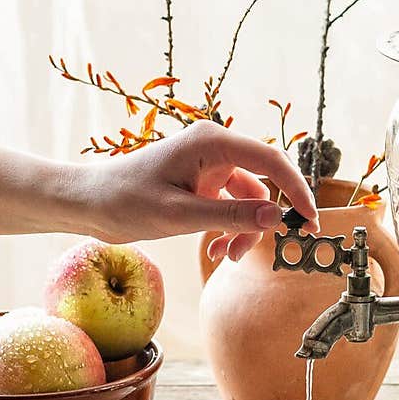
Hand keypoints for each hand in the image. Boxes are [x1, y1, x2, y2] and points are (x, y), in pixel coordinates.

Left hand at [80, 121, 319, 262]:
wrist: (88, 203)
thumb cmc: (124, 201)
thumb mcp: (180, 215)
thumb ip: (231, 215)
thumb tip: (277, 217)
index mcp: (211, 142)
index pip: (270, 162)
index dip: (296, 190)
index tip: (310, 221)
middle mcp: (214, 147)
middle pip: (262, 183)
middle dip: (263, 219)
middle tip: (260, 251)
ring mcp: (208, 164)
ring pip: (248, 198)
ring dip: (244, 230)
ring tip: (224, 257)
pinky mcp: (201, 180)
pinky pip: (230, 204)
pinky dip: (229, 227)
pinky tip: (215, 249)